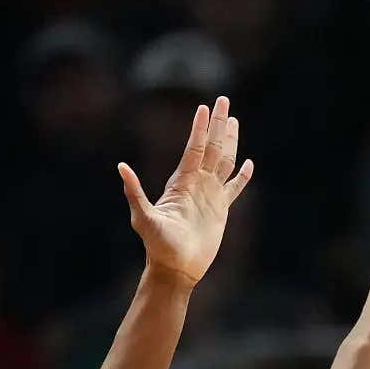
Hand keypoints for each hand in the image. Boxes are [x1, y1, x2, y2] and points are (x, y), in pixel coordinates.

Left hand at [118, 93, 254, 287]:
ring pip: (224, 161)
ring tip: (234, 121)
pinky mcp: (220, 210)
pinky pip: (234, 188)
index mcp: (182, 182)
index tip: (205, 107)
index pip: (194, 148)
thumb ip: (134, 192)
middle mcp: (197, 184)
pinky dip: (242, 176)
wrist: (175, 268)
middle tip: (224, 100)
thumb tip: (121, 167)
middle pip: (211, 147)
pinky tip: (248, 164)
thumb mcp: (143, 218)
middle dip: (218, 124)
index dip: (200, 128)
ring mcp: (209, 195)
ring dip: (230, 141)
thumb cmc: (157, 245)